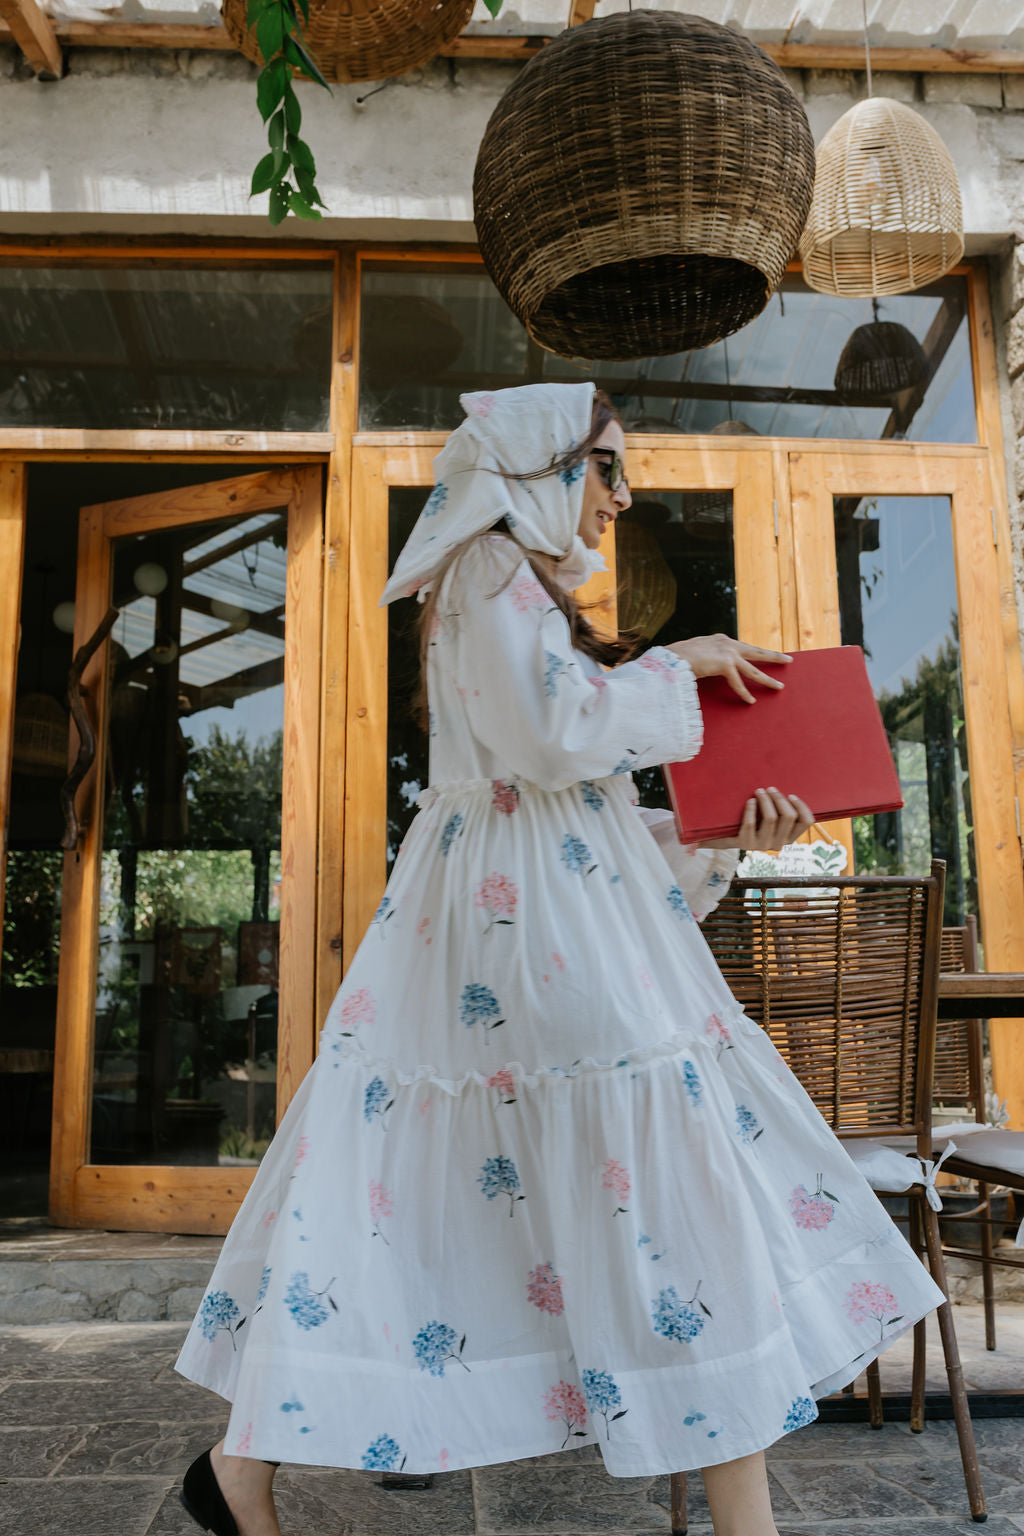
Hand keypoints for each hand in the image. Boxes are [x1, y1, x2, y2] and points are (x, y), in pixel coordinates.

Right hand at [665, 635, 790, 703]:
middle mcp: (727, 643)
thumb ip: (705, 658)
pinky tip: (751, 701)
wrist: (670, 658)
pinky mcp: (725, 664)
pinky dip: (744, 693)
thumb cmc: (676, 658)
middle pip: (756, 652)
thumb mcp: (694, 654)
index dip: (755, 653)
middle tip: (789, 660)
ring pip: (753, 669)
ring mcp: (727, 652)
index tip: (767, 654)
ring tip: (779, 687)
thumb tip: (704, 666)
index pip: (743, 647)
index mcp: (720, 640)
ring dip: (767, 679)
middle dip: (774, 656)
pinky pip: (737, 683)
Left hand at [699, 788, 813, 850]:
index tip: (790, 795)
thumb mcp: (772, 817)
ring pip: (771, 818)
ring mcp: (762, 846)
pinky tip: (750, 801)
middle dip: (779, 798)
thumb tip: (791, 790)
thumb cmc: (754, 819)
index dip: (801, 806)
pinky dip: (751, 808)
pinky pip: (752, 823)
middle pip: (788, 816)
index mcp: (789, 837)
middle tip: (770, 788)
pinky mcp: (746, 844)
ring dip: (765, 800)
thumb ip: (783, 809)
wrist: (729, 835)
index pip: (807, 822)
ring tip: (759, 791)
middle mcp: (778, 844)